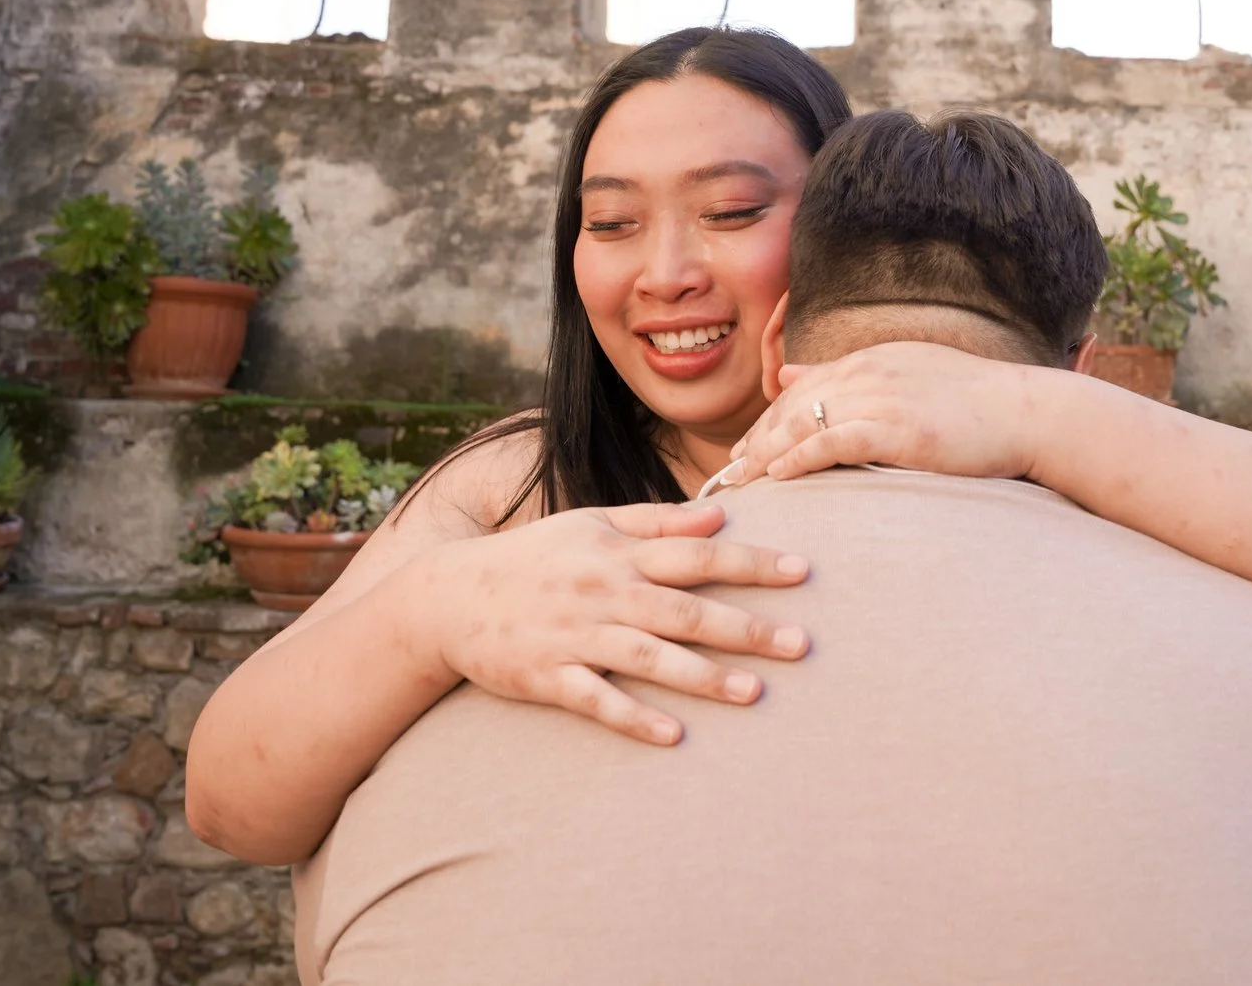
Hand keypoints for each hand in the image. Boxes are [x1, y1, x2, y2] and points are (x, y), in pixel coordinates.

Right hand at [417, 503, 809, 745]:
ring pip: (650, 657)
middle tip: (801, 644)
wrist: (448, 597)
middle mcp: (603, 590)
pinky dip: (634, 716)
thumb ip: (655, 521)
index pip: (697, 553)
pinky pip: (598, 699)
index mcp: (618, 551)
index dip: (751, 561)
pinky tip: (673, 735)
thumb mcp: (591, 524)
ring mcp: (576, 634)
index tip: (803, 572)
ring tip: (755, 693)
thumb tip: (718, 516)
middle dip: (745, 626)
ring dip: (704, 676)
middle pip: (685, 609)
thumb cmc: (534, 558)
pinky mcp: (549, 676)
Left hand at [725, 341, 1052, 487]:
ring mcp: (882, 397)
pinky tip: (777, 478)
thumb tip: (793, 372)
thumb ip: (854, 375)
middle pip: (792, 405)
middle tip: (726, 476)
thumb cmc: (980, 403)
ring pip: (803, 423)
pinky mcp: (896, 428)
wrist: (1030, 413)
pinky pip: (831, 441)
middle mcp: (869, 371)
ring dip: (764, 455)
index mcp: (873, 360)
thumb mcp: (911, 374)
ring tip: (736, 484)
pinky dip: (799, 458)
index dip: (769, 421)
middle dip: (756, 440)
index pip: (803, 389)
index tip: (746, 451)